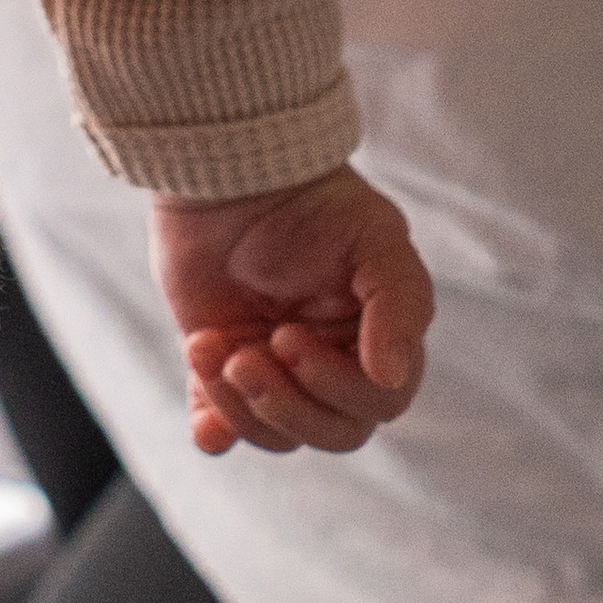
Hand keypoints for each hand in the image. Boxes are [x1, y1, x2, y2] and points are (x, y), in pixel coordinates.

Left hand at [150, 164, 432, 456]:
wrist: (230, 169)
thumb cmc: (314, 199)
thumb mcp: (375, 237)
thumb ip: (399, 306)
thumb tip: (390, 378)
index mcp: (377, 339)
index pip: (378, 403)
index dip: (335, 385)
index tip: (288, 337)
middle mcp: (331, 362)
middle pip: (331, 431)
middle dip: (285, 405)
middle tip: (246, 356)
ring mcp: (275, 369)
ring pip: (276, 434)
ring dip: (239, 405)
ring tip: (208, 348)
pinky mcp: (223, 366)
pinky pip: (221, 428)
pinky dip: (213, 430)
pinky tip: (203, 420)